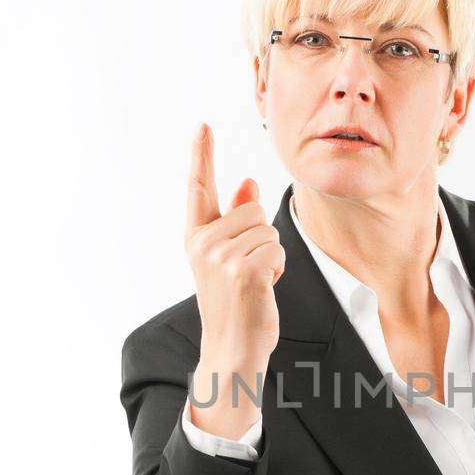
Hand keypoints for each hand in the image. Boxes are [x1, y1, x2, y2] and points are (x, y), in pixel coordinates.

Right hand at [185, 124, 284, 433]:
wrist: (232, 348)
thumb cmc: (235, 304)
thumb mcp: (230, 259)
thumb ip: (236, 219)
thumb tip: (249, 181)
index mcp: (196, 237)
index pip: (199, 189)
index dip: (201, 155)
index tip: (203, 126)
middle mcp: (202, 243)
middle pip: (252, 210)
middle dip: (262, 238)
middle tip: (249, 271)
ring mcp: (220, 256)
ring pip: (267, 229)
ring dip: (271, 256)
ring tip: (254, 282)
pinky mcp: (243, 269)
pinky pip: (276, 249)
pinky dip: (278, 269)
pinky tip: (262, 289)